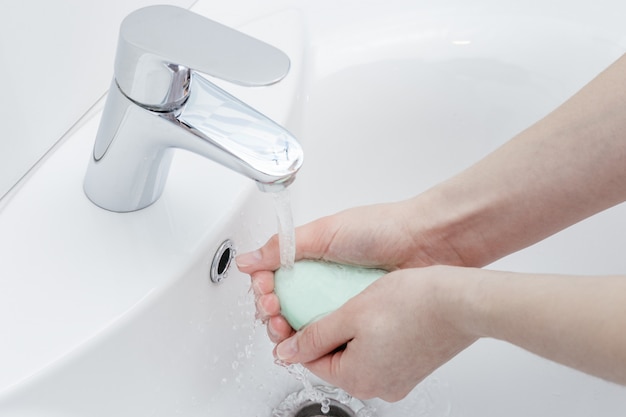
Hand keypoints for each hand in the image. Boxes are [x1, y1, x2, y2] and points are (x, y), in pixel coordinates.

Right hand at [236, 200, 465, 342]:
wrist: (427, 243)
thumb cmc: (382, 229)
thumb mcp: (325, 232)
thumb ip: (283, 247)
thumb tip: (247, 259)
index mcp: (310, 256)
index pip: (274, 279)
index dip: (264, 289)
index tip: (266, 292)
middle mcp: (322, 280)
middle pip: (284, 305)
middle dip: (271, 313)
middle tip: (275, 314)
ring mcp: (339, 300)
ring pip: (304, 323)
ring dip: (288, 330)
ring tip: (287, 329)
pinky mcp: (357, 316)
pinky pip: (331, 332)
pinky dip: (316, 339)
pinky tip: (312, 341)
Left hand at [272, 266, 477, 400]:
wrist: (462, 302)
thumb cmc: (415, 303)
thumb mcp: (351, 314)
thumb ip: (315, 336)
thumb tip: (287, 352)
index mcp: (358, 379)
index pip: (311, 361)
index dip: (299, 333)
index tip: (299, 312)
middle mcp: (378, 387)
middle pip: (334, 359)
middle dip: (327, 331)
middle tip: (334, 303)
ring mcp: (398, 379)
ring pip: (357, 354)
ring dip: (351, 330)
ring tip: (358, 303)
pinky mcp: (412, 367)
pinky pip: (379, 352)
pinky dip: (372, 334)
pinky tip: (379, 312)